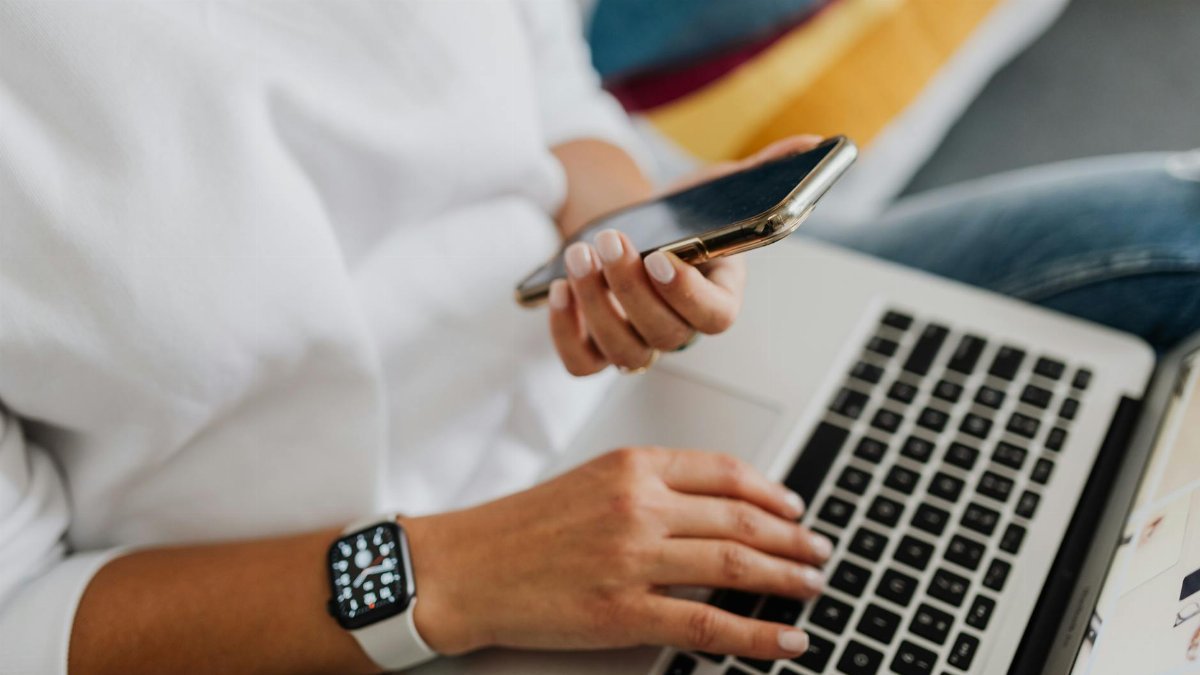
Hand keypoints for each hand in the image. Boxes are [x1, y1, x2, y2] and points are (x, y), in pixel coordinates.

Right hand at [403, 447, 832, 659]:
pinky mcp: (623, 612)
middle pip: (741, 519)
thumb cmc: (521, 526)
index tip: (794, 510)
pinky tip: (784, 639)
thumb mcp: (590, 481)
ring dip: (785, 578)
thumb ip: (650, 486)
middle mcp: (638, 505)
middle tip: (818, 552)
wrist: (465, 567)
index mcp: (632, 466)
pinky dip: (757, 634)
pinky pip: (708, 624)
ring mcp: (633, 559)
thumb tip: (716, 507)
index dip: (771, 494)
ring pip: (735, 565)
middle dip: (791, 539)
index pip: (724, 472)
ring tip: (811, 587)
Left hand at [548, 135, 823, 375]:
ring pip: (624, 353)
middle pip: (665, 335)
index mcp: (719, 296)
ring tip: (579, 255)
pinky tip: (559, 289)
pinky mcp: (596, 349)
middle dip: (631, 289)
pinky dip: (566, 332)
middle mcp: (680, 329)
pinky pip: (582, 364)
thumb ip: (761, 173)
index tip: (662, 256)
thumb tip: (812, 144)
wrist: (630, 233)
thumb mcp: (715, 190)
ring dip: (597, 305)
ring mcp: (638, 344)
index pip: (715, 317)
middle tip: (609, 240)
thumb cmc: (679, 218)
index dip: (688, 294)